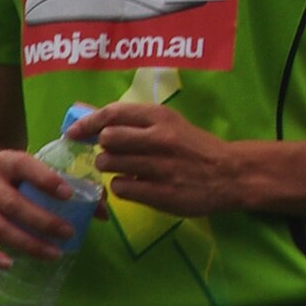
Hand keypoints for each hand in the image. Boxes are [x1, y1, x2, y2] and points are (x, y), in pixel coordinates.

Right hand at [0, 146, 80, 268]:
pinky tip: (10, 263)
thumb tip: (104, 212)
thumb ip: (74, 187)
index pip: (24, 165)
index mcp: (7, 161)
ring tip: (54, 253)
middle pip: (12, 203)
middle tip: (69, 233)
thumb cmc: (22, 181)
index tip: (69, 195)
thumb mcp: (41, 175)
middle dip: (42, 221)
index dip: (45, 179)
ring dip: (27, 243)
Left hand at [77, 103, 260, 217]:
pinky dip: (122, 187)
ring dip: (109, 168)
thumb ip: (138, 123)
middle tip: (114, 154)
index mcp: (162, 117)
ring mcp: (160, 167)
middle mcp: (160, 138)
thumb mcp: (172, 125)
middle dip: (104, 148)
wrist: (231, 174)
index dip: (87, 123)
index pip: (113, 113)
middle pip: (108, 139)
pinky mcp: (161, 192)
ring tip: (124, 170)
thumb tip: (95, 121)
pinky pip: (121, 188)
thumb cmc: (196, 148)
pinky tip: (134, 185)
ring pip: (110, 164)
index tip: (74, 133)